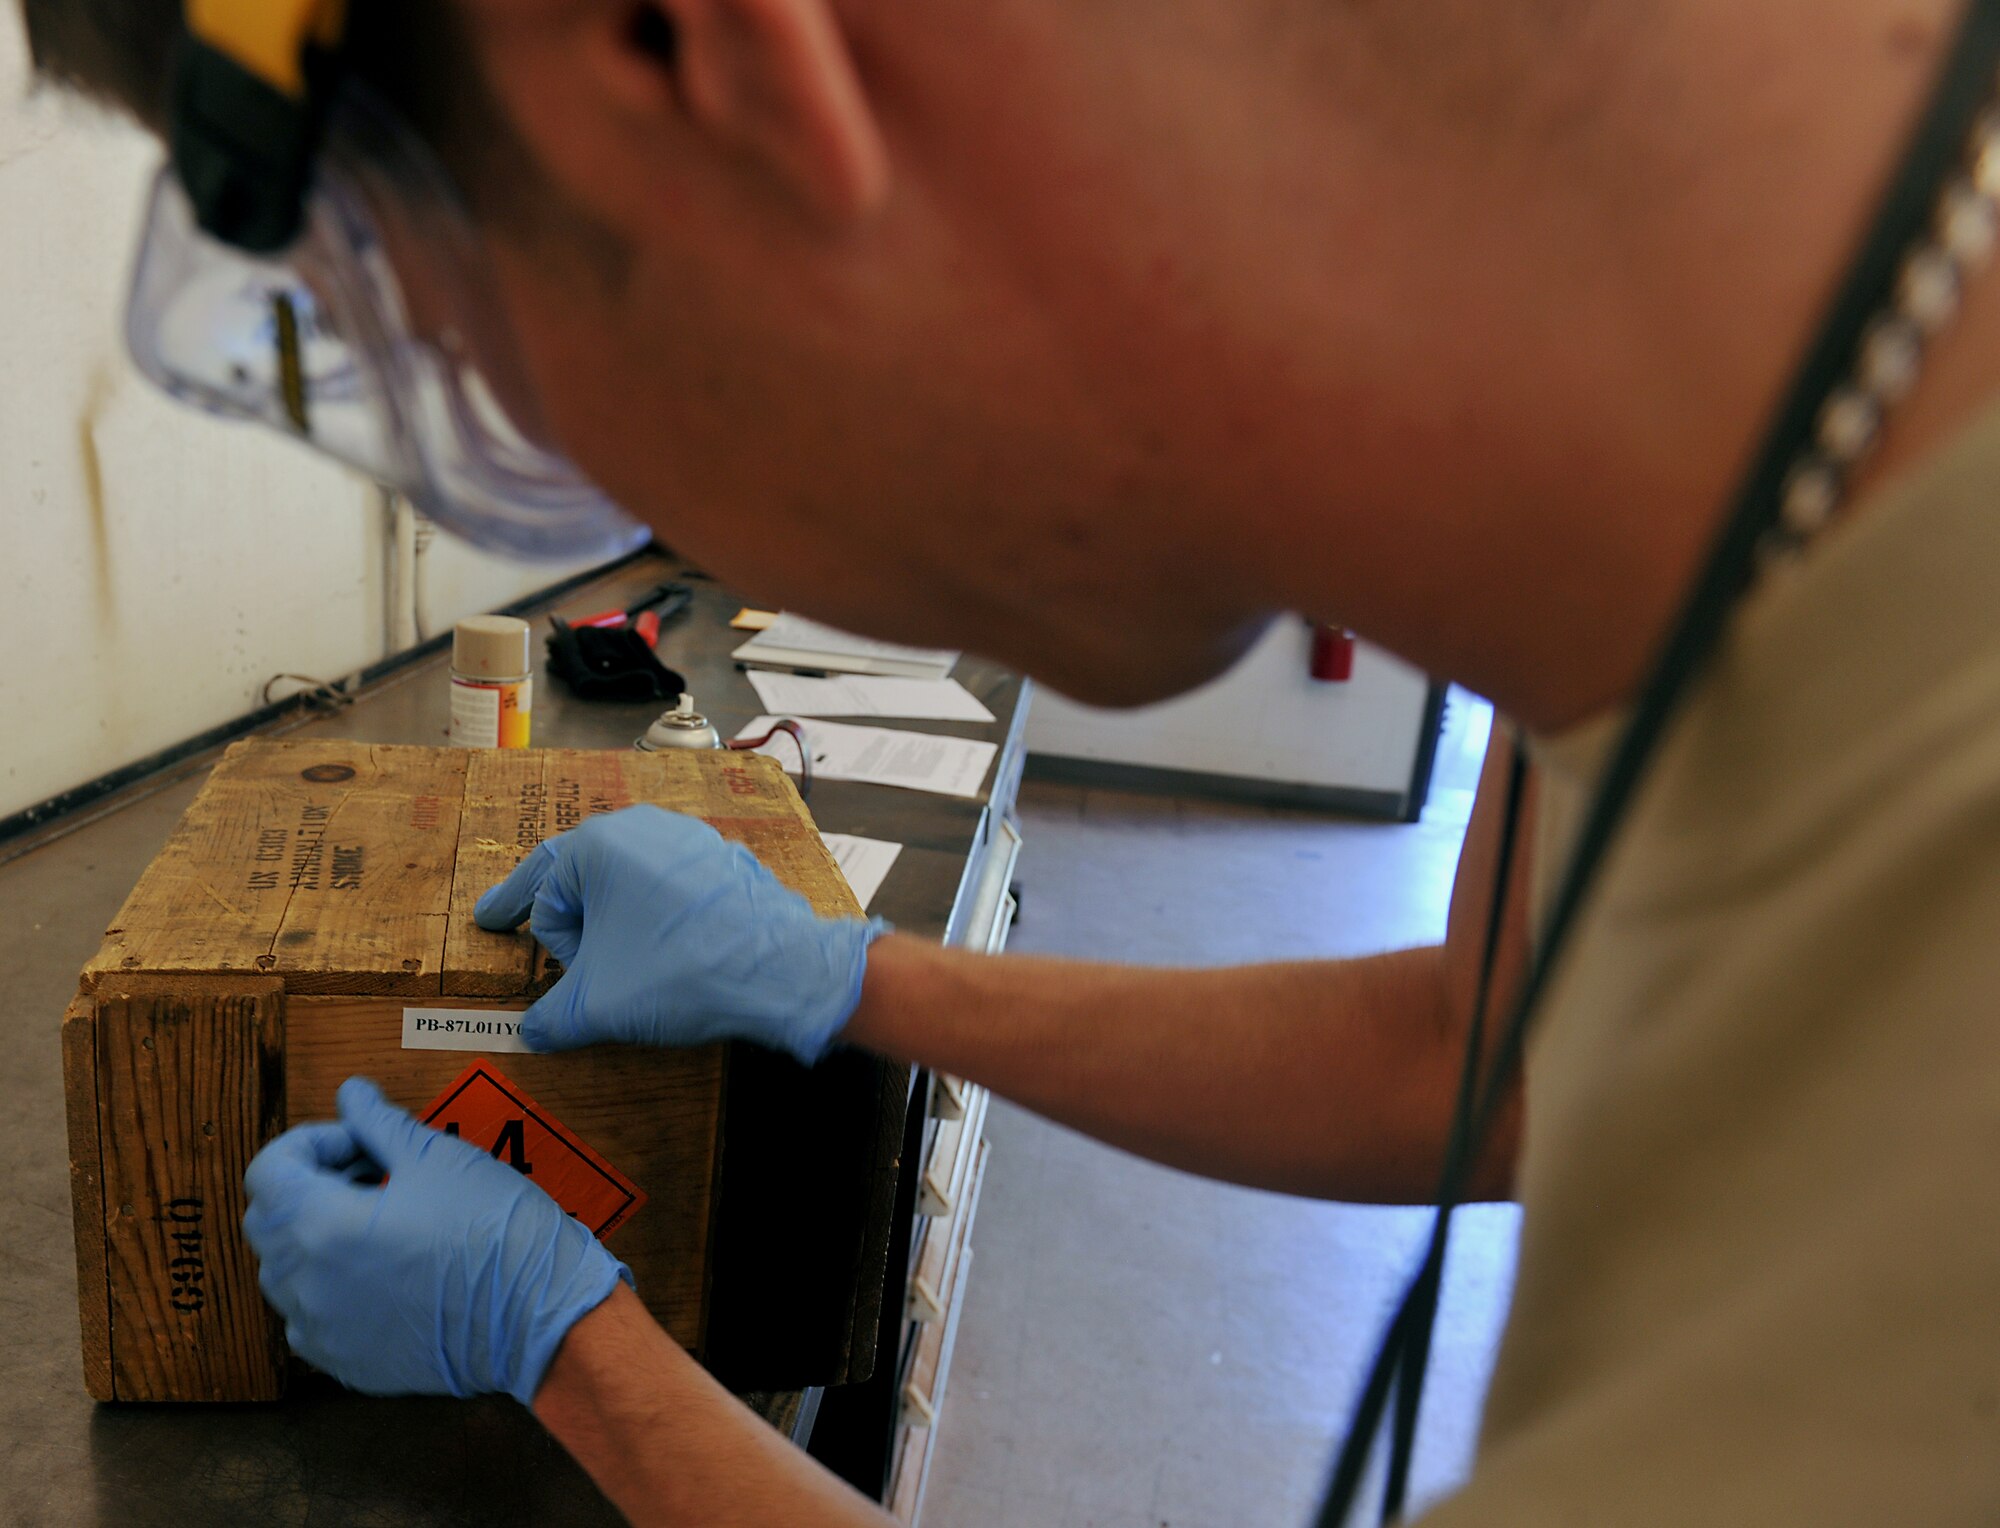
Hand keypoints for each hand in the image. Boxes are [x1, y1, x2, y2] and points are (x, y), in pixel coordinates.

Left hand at [243, 1077, 628, 1405]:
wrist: (539, 1314)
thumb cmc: (495, 1231)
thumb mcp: (439, 1158)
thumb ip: (380, 1124)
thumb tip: (352, 1095)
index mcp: (321, 1226)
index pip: (267, 1171)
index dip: (310, 1143)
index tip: (359, 1142)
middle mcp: (307, 1285)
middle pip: (266, 1221)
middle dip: (307, 1186)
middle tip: (371, 1174)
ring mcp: (323, 1332)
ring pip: (284, 1273)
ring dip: (313, 1237)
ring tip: (378, 1222)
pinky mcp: (348, 1364)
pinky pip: (310, 1319)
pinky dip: (329, 1288)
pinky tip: (382, 1272)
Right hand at [473, 805, 885, 1063]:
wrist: (781, 970)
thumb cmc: (683, 971)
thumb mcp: (599, 1003)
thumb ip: (553, 1017)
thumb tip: (534, 1033)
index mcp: (601, 845)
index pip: (543, 888)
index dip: (523, 921)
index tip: (493, 922)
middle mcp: (644, 828)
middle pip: (582, 875)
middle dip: (563, 915)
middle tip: (540, 938)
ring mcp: (690, 841)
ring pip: (628, 878)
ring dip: (610, 917)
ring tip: (614, 959)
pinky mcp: (725, 863)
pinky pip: (670, 886)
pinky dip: (651, 915)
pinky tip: (660, 949)